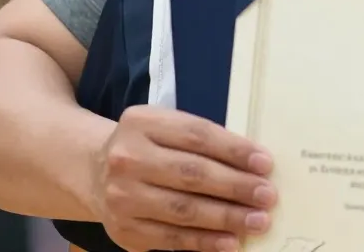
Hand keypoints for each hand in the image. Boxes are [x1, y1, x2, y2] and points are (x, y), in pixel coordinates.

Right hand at [91, 105, 276, 251]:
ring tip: (257, 221)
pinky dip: (204, 241)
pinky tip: (229, 241)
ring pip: (184, 209)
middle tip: (267, 196)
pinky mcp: (124, 230)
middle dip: (236, 186)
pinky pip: (172, 238)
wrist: (95, 171)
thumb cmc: (148, 147)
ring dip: (226, 217)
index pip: (197, 136)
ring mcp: (122, 196)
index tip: (265, 164)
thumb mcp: (166, 128)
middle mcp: (127, 158)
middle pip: (192, 174)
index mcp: (142, 123)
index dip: (234, 150)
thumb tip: (254, 165)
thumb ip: (203, 141)